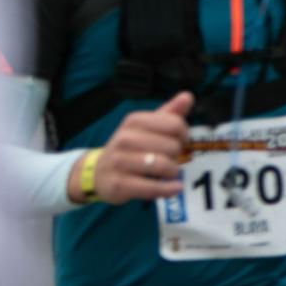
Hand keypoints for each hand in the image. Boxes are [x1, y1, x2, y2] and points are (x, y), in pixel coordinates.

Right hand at [76, 92, 193, 204]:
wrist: (97, 173)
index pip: (175, 124)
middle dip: (177, 155)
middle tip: (171, 158)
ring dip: (173, 171)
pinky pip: (152, 187)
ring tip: (169, 172)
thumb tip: (188, 96)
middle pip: (172, 146)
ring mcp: (119, 162)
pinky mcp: (118, 185)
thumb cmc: (130, 148)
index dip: (184, 135)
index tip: (180, 141)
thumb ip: (169, 113)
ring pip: (163, 165)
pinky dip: (169, 189)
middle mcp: (124, 139)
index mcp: (134, 121)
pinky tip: (175, 187)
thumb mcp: (146, 128)